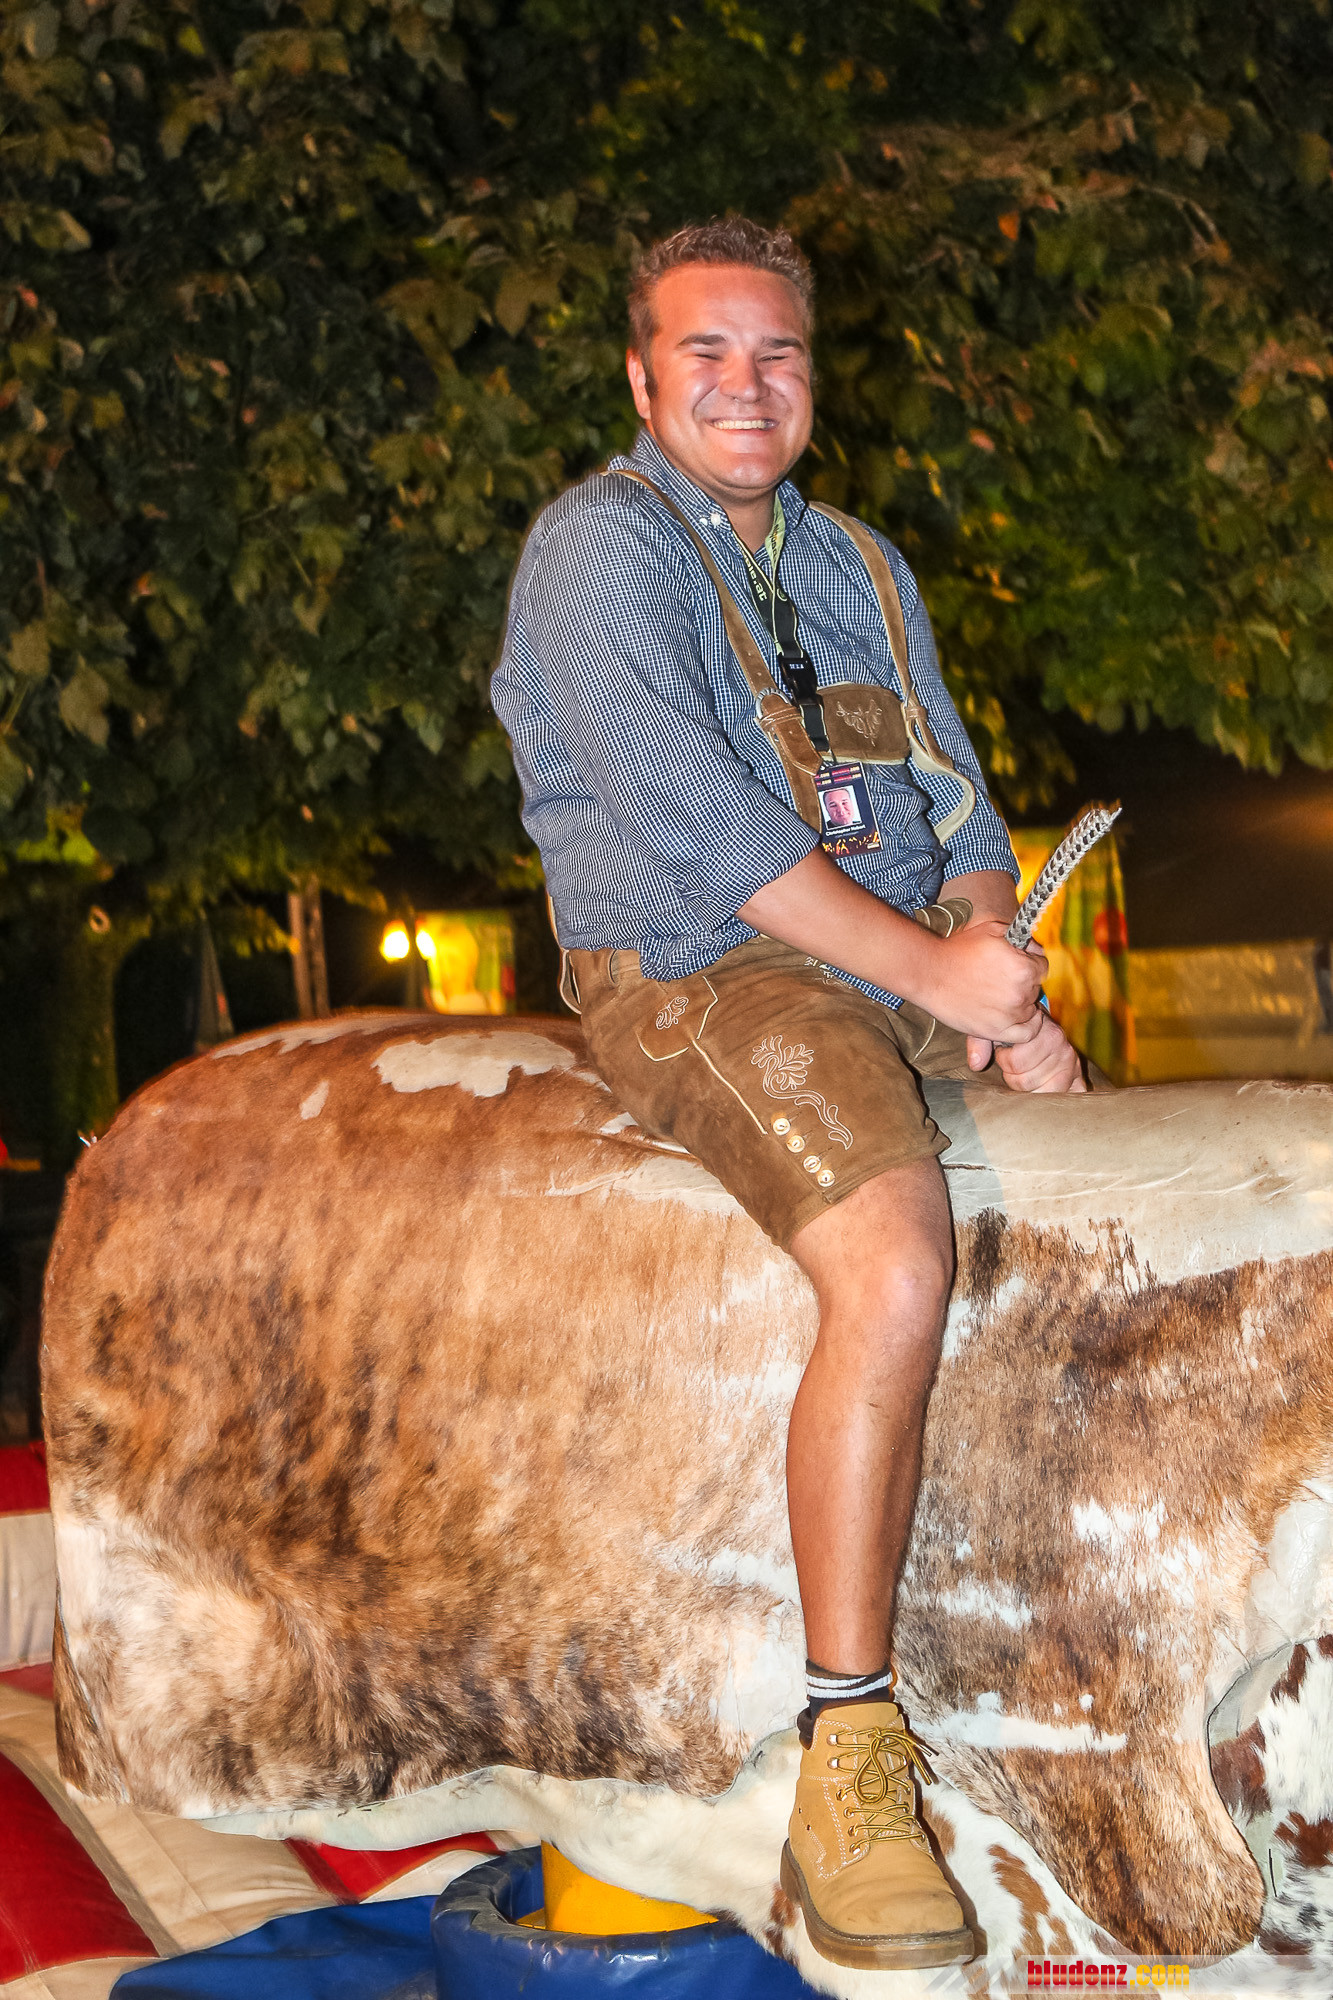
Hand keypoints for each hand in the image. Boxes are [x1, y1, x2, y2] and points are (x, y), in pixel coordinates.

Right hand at [917, 919, 1046, 1044]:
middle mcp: (1020, 993)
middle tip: (1001, 979)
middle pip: (1036, 989)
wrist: (930, 973)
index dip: (1029, 963)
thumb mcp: (993, 930)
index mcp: (1023, 967)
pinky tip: (1014, 1016)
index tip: (1014, 964)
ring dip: (1021, 1002)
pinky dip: (1026, 1025)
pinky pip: (1027, 1033)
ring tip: (999, 995)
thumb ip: (1022, 939)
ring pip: (1031, 1009)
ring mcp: (1010, 1014)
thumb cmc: (959, 950)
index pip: (1042, 967)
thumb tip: (1036, 950)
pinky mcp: (997, 1031)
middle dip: (1024, 982)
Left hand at [968, 1010, 1086, 1093]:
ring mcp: (1072, 1065)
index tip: (1003, 1051)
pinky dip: (1058, 1098)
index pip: (1015, 1063)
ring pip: (1042, 1093)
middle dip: (1013, 1077)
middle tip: (1014, 1065)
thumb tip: (975, 1065)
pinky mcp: (1077, 1077)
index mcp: (1046, 1034)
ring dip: (1029, 1089)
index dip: (1003, 1061)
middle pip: (1025, 1082)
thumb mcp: (994, 1027)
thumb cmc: (1011, 1027)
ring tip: (1026, 1073)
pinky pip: (1072, 1094)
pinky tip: (1044, 1091)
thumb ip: (980, 1042)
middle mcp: (1063, 1050)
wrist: (1033, 1019)